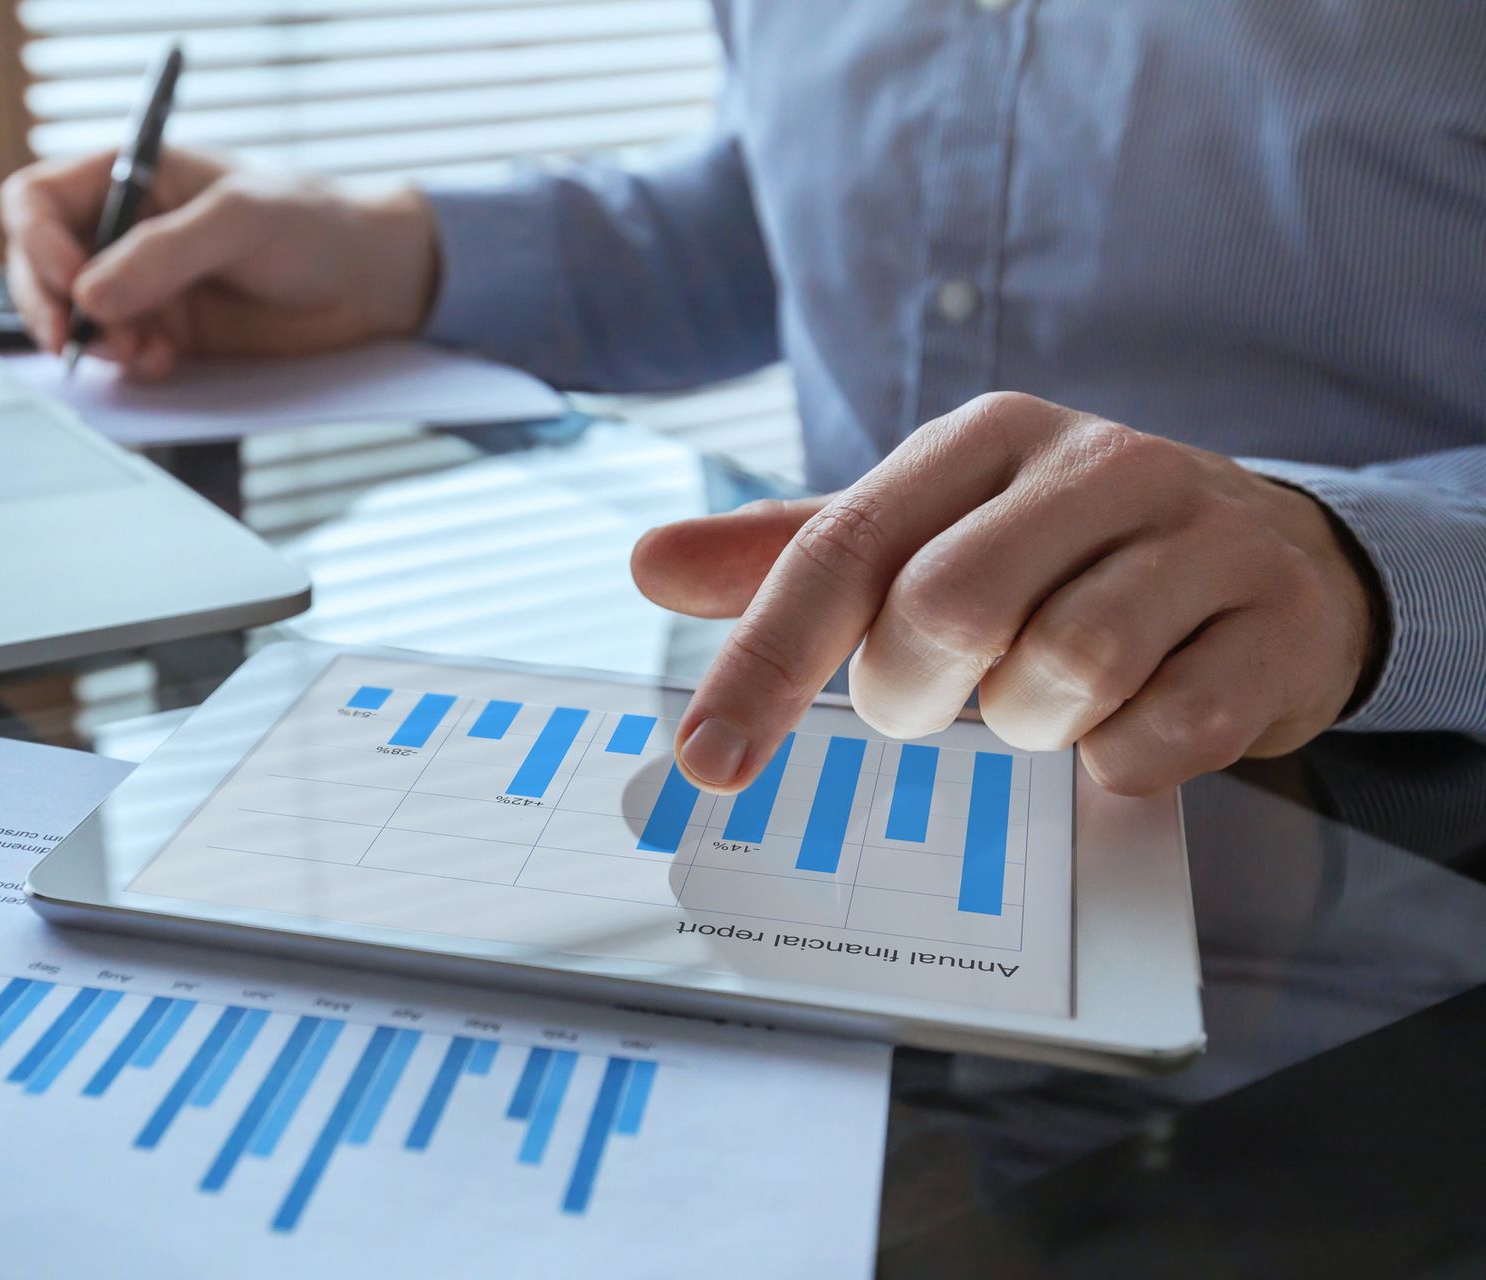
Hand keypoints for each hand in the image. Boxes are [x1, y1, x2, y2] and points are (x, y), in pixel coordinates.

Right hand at [0, 148, 439, 375]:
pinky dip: (129, 364)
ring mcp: (144, 283)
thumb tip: (92, 293)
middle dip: (52, 304)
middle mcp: (126, 229)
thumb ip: (165, 252)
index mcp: (131, 176)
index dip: (37, 242)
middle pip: (39, 264)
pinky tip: (167, 360)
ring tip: (143, 349)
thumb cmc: (317, 223)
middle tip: (80, 338)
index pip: (37, 200)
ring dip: (94, 340)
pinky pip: (118, 353)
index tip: (72, 282)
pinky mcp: (168, 331)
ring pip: (74, 316)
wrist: (371, 283)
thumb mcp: (241, 219)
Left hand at [632, 393, 1381, 795]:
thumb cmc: (1064, 554)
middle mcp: (1097, 465)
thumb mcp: (929, 531)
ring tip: (1047, 699)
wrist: (1277, 563)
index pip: (845, 547)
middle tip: (936, 698)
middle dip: (914, 692)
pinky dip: (1120, 760)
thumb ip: (796, 556)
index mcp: (987, 437)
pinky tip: (1130, 722)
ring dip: (1029, 726)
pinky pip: (1161, 736)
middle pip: (948, 609)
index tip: (708, 761)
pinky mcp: (1275, 629)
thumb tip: (651, 564)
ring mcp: (1203, 540)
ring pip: (1063, 671)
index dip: (765, 659)